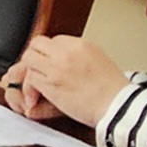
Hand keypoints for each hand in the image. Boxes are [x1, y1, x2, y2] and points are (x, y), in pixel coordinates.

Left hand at [2, 34, 125, 125]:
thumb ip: (78, 58)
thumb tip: (61, 62)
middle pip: (36, 44)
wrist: (118, 106)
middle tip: (37, 72)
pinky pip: (30, 78)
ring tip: (36, 87)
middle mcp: (67, 52)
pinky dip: (30, 88)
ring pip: (28, 59)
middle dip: (34, 58)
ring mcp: (57, 66)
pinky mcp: (51, 83)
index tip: (48, 65)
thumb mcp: (98, 63)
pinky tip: (37, 98)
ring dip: (29, 73)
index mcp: (81, 45)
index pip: (53, 40)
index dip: (48, 54)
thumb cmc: (113, 92)